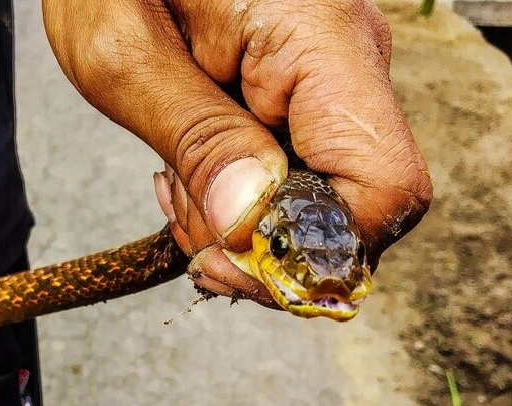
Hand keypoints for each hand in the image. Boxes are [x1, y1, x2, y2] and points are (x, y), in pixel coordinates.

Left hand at [43, 0, 431, 305]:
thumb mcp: (126, 55)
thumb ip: (197, 138)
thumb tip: (252, 222)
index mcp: (318, 38)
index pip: (384, 186)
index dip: (313, 250)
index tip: (226, 259)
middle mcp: (346, 62)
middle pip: (352, 212)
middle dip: (260, 242)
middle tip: (182, 212)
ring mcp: (331, 83)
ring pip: (317, 208)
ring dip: (238, 223)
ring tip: (175, 175)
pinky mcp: (306, 100)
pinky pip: (295, 182)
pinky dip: (238, 201)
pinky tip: (191, 170)